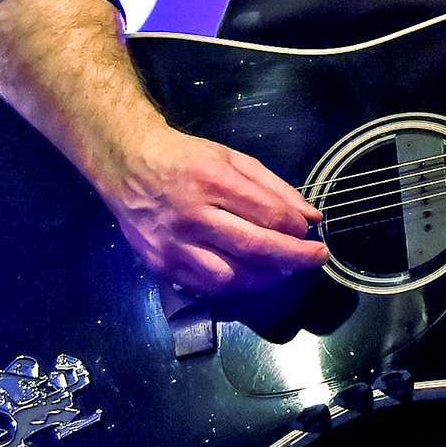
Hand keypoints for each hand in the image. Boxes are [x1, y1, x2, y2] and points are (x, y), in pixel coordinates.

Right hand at [99, 126, 328, 293]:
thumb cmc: (186, 159)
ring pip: (230, 277)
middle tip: (317, 258)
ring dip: (265, 278)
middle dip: (294, 258)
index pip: (267, 214)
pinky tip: (250, 275)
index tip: (308, 230)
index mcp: (213, 181)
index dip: (295, 228)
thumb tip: (310, 217)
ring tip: (284, 270)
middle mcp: (192, 216)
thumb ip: (275, 188)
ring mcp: (174, 244)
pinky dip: (235, 286)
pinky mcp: (161, 265)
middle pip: (254, 247)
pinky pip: (206, 287)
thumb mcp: (234, 159)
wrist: (128, 167)